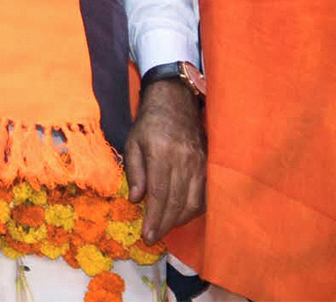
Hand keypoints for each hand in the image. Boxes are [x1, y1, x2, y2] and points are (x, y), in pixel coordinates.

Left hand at [125, 79, 205, 241]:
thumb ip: (135, 171)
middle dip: (164, 224)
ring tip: (164, 229)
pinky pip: (204, 196)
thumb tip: (137, 200)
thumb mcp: (133, 143)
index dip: (154, 217)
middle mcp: (184, 161)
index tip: (146, 234)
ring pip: (193, 202)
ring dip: (179, 220)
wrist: (175, 104)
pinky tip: (182, 216)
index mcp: (162, 153)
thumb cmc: (149, 124)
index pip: (160, 193)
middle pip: (177, 202)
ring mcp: (199, 164)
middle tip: (153, 238)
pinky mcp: (208, 166)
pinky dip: (193, 210)